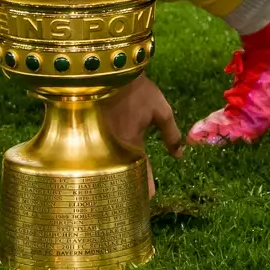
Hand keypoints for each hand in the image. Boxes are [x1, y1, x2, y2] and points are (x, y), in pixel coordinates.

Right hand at [102, 75, 184, 197]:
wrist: (109, 70)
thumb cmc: (138, 90)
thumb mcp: (161, 110)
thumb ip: (171, 135)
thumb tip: (180, 155)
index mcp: (133, 144)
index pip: (140, 174)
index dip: (146, 188)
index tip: (150, 199)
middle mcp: (114, 146)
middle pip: (122, 173)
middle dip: (128, 184)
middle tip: (134, 196)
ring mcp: (99, 139)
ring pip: (109, 163)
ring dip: (116, 172)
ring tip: (121, 183)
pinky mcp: (89, 130)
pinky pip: (98, 150)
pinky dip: (104, 157)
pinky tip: (106, 161)